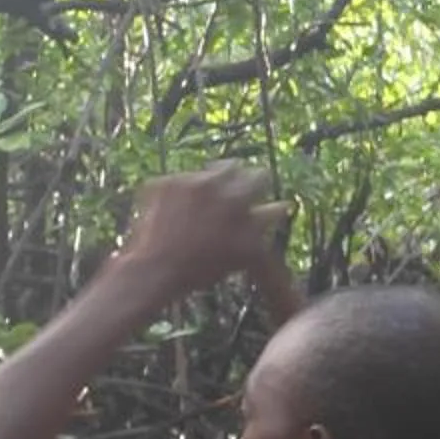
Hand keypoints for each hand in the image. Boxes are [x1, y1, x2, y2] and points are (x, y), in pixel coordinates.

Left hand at [116, 164, 291, 297]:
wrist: (156, 269)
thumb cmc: (203, 268)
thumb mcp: (243, 252)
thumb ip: (264, 224)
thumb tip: (283, 205)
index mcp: (241, 200)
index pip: (262, 180)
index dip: (262, 192)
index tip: (259, 199)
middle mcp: (219, 185)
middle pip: (239, 168)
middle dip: (240, 182)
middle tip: (231, 201)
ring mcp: (190, 181)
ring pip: (211, 171)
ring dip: (212, 183)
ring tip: (203, 206)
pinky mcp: (166, 181)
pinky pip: (180, 180)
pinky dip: (181, 193)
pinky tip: (176, 212)